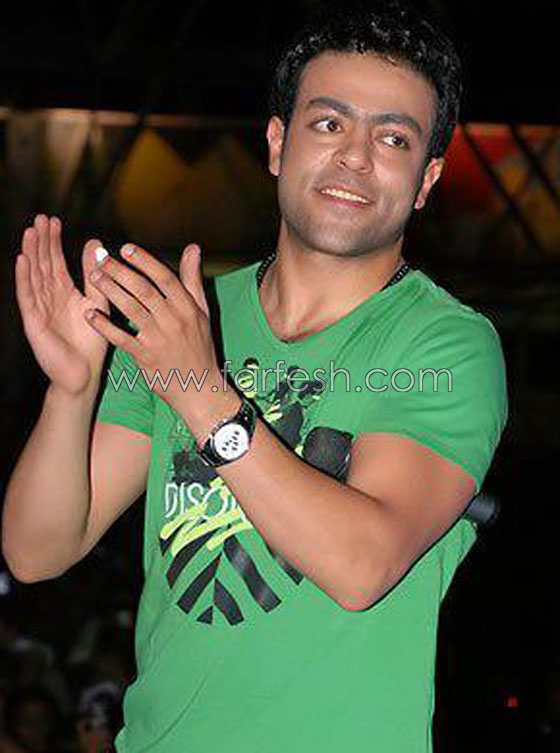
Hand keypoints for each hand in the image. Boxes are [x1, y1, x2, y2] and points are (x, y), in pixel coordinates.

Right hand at [14, 215, 109, 395]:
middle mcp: (48, 298)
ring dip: (31, 253)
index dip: (53, 241)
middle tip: (40, 218)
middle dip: (41, 241)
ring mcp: (39, 309)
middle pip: (42, 264)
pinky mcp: (34, 322)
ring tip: (30, 231)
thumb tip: (94, 243)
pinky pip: (28, 296)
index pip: (55, 262)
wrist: (84, 374)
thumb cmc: (91, 341)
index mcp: (63, 293)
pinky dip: (24, 278)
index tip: (54, 220)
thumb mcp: (97, 301)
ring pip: (33, 276)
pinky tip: (23, 260)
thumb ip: (94, 275)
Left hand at [84, 241, 219, 406]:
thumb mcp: (202, 312)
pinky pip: (121, 338)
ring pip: (131, 309)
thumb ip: (193, 279)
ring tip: (94, 277)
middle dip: (120, 272)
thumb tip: (193, 248)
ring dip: (111, 291)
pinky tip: (90, 314)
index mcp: (187, 308)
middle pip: (144, 290)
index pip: (165, 278)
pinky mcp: (145, 357)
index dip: (144, 261)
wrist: (198, 387)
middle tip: (101, 259)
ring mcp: (159, 340)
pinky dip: (105, 326)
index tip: (126, 249)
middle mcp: (174, 321)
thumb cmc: (199, 347)